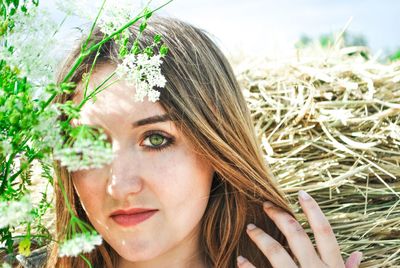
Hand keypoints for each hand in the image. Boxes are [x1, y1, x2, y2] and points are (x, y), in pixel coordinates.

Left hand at [237, 190, 362, 267]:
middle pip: (296, 234)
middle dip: (279, 215)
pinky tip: (239, 260)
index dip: (313, 210)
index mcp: (334, 267)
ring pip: (276, 252)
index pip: (325, 231)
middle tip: (265, 204)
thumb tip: (357, 255)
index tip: (301, 193)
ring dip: (261, 236)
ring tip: (249, 228)